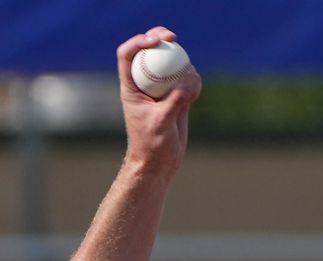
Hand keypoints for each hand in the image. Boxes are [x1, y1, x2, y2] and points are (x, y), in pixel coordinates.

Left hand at [116, 26, 202, 177]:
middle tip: (172, 37)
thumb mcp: (162, 123)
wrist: (159, 162)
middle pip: (149, 50)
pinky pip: (188, 78)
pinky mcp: (177, 95)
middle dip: (160, 38)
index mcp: (131, 87)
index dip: (138, 42)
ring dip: (183, 64)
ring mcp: (161, 88)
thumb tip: (189, 80)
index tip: (155, 41)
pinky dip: (194, 81)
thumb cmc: (151, 145)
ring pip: (172, 62)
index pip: (127, 55)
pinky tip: (195, 96)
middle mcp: (144, 84)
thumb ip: (176, 100)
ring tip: (188, 89)